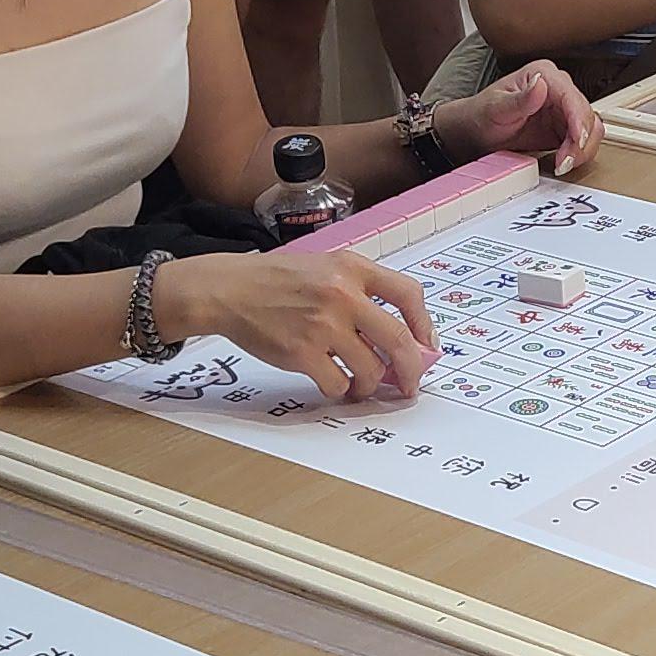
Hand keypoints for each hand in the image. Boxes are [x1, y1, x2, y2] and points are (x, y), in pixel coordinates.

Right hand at [159, 247, 435, 404]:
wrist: (230, 289)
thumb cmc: (277, 280)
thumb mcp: (325, 267)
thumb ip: (360, 291)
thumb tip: (399, 335)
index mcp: (352, 267)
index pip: (409, 294)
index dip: (424, 325)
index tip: (426, 346)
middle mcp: (342, 294)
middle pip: (398, 341)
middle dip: (412, 370)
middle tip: (410, 385)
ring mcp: (322, 325)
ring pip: (370, 369)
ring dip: (370, 384)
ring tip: (361, 384)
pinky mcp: (302, 352)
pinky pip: (338, 382)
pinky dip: (340, 389)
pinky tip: (333, 382)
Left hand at [434, 59, 604, 178]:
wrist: (474, 132)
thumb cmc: (481, 115)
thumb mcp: (496, 108)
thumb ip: (521, 99)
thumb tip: (541, 83)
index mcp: (544, 75)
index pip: (572, 97)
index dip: (579, 121)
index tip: (577, 142)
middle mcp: (558, 89)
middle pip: (586, 115)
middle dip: (581, 141)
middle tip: (565, 162)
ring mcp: (562, 109)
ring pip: (590, 129)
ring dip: (582, 149)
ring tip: (563, 164)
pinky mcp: (563, 127)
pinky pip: (582, 140)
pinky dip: (578, 153)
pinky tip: (563, 162)